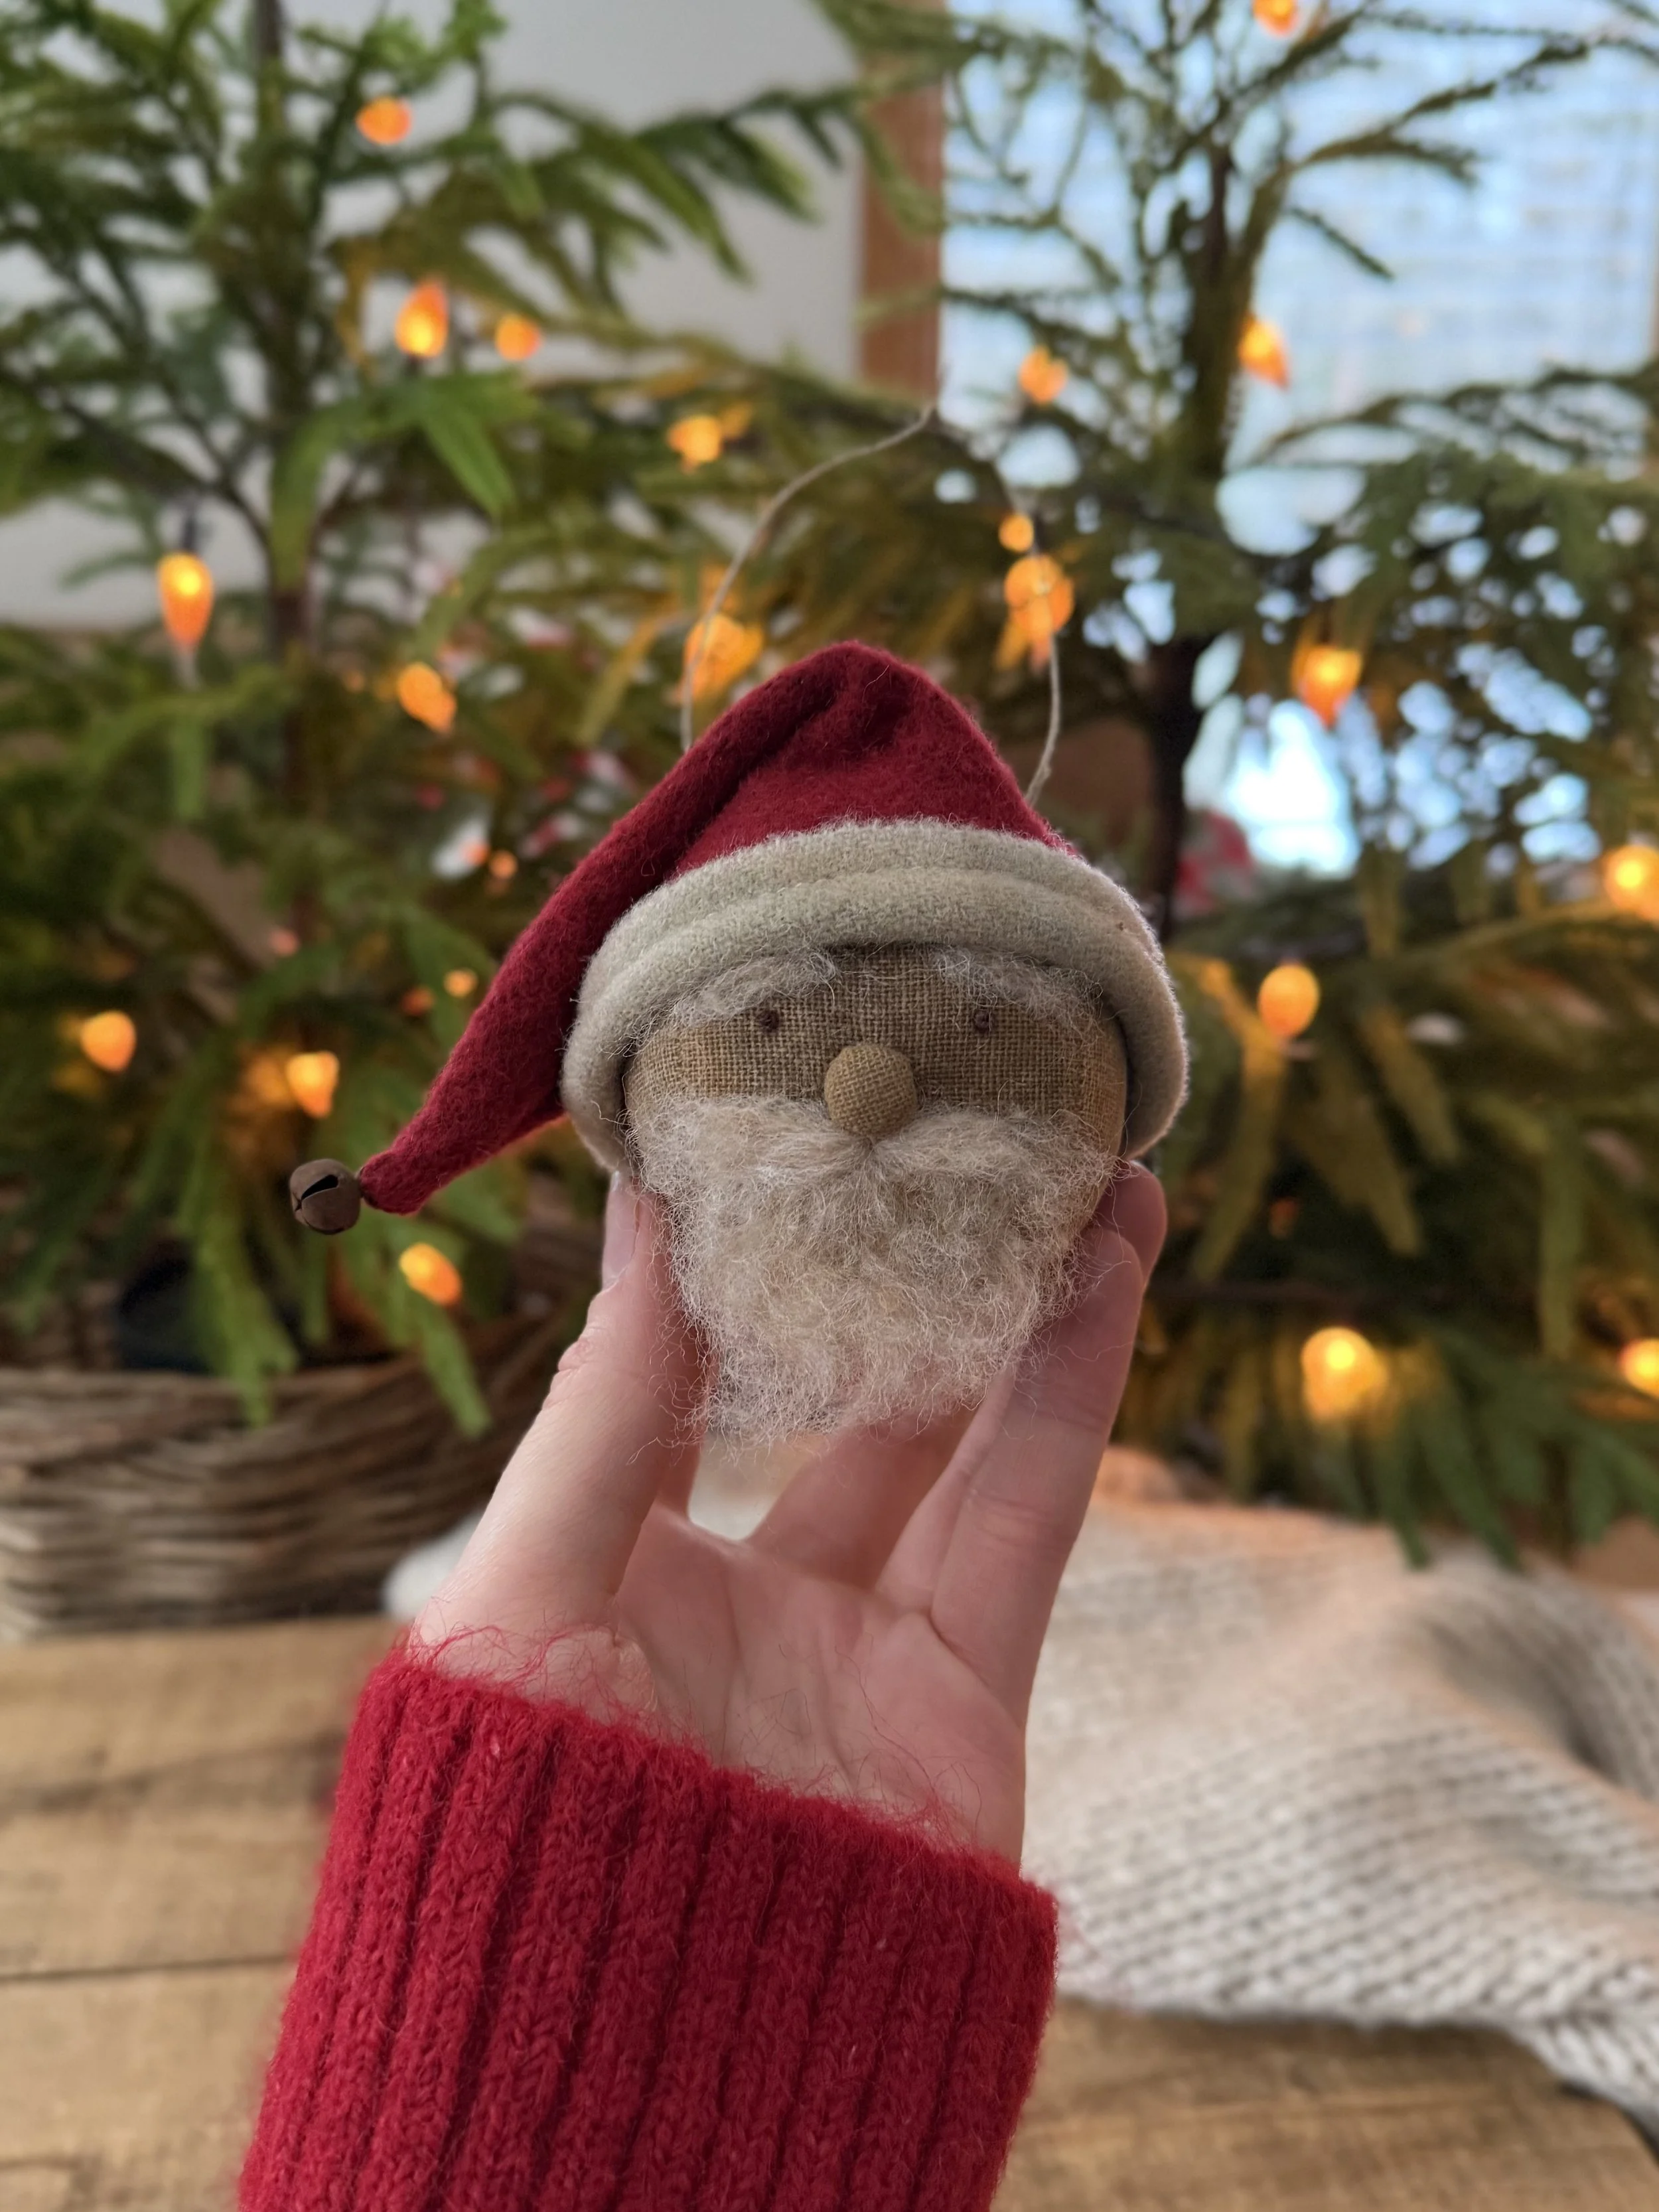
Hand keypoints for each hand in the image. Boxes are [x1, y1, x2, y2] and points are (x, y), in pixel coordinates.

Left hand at [412, 1167, 1164, 1861]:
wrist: (632, 2062)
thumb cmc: (517, 1833)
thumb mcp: (520, 1594)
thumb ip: (599, 1409)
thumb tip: (630, 1213)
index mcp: (618, 1570)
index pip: (683, 1381)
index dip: (734, 1258)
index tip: (778, 1130)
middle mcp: (744, 1603)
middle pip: (843, 1400)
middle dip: (903, 1274)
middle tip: (953, 1135)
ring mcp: (859, 1651)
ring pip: (958, 1440)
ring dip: (1020, 1298)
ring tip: (1075, 1162)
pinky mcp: (962, 1700)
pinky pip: (1027, 1518)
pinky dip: (1070, 1389)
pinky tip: (1105, 1267)